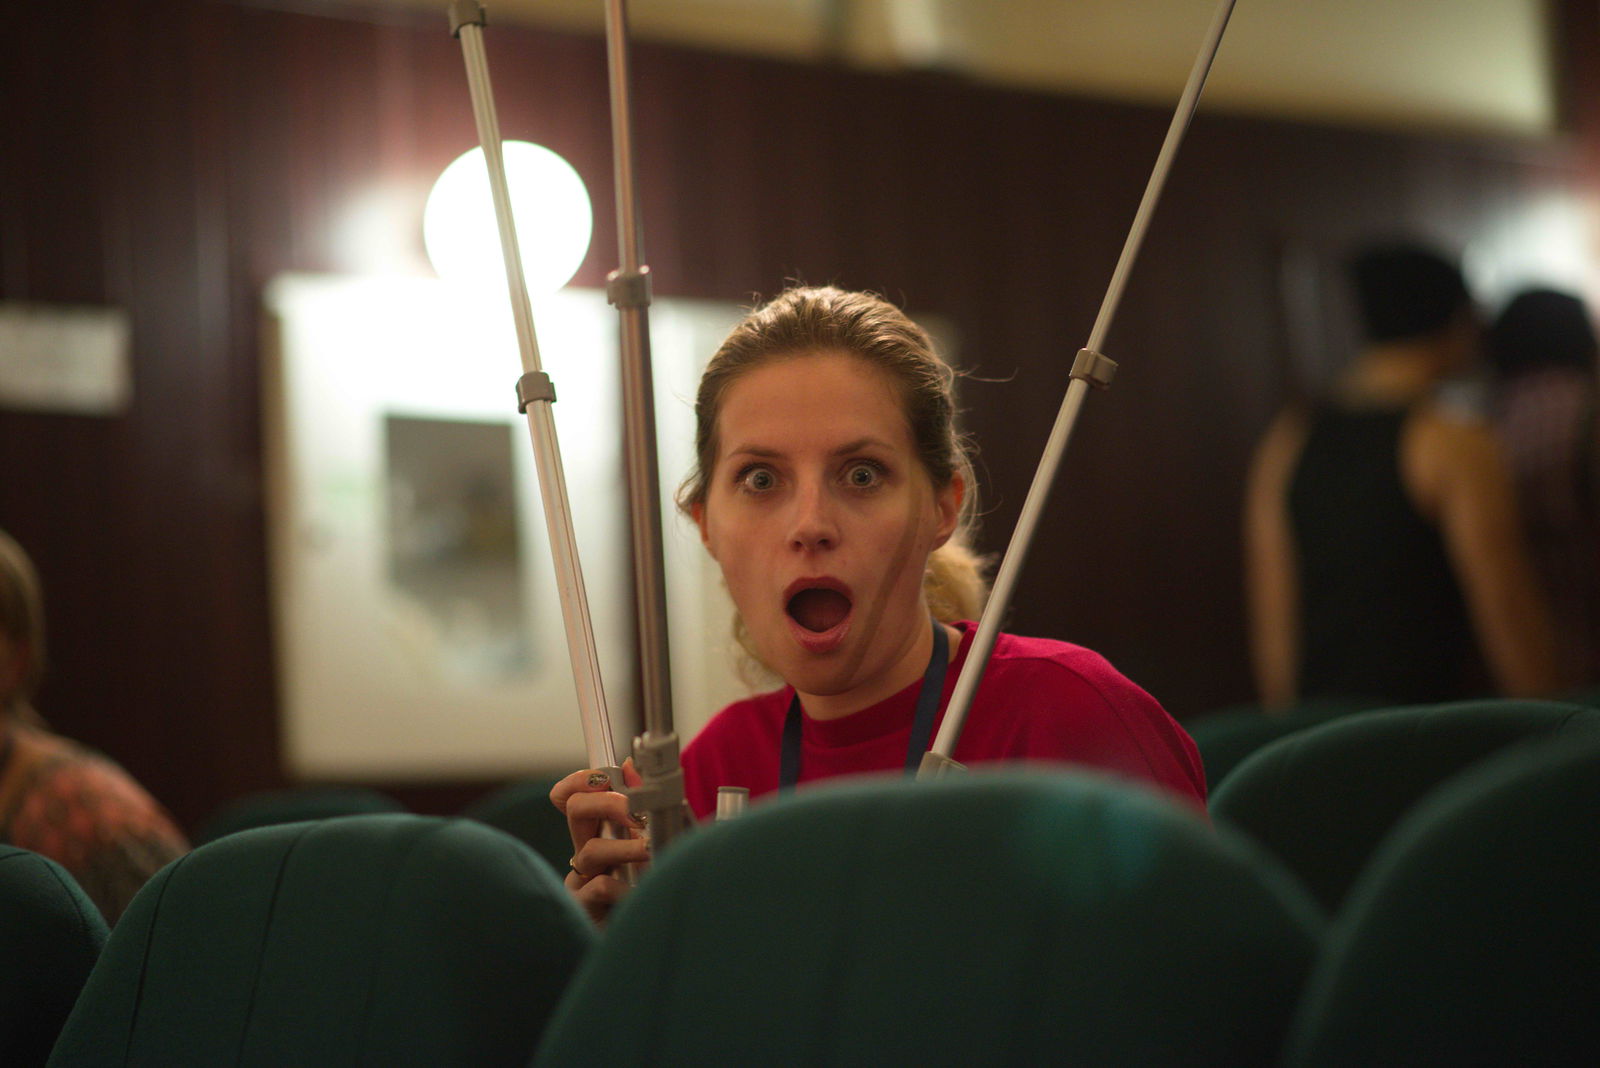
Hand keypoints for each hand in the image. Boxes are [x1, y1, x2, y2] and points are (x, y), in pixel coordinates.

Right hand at [549, 760, 649, 924]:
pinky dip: (623, 887)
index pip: (571, 796)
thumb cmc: (660, 885)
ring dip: (624, 848)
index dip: (581, 780)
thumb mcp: (661, 839)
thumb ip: (648, 805)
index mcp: (602, 833)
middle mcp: (587, 853)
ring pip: (589, 850)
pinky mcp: (584, 910)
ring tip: (651, 854)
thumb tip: (629, 764)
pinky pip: (597, 887)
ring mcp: (582, 882)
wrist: (660, 934)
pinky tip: (639, 894)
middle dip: (608, 803)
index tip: (609, 778)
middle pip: (575, 810)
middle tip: (637, 816)